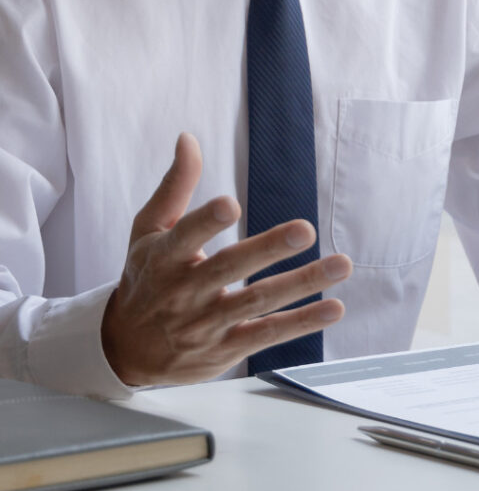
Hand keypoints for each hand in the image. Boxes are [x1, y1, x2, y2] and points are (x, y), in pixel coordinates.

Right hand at [101, 132, 351, 386]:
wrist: (125, 351)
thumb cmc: (145, 278)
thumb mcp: (148, 232)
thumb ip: (175, 187)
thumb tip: (188, 139)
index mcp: (164, 258)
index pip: (184, 236)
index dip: (206, 222)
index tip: (230, 204)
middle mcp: (186, 292)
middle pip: (230, 268)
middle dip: (267, 249)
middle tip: (304, 231)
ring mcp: (208, 323)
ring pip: (258, 301)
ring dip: (302, 283)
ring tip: (341, 264)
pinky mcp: (227, 348)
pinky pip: (269, 334)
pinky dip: (303, 323)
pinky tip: (334, 307)